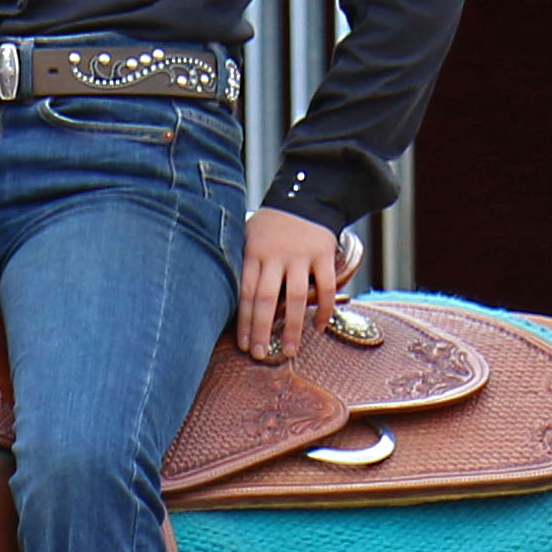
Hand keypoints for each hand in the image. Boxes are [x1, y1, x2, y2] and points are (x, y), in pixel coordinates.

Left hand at [240, 208, 340, 362]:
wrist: (306, 196)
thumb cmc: (272, 225)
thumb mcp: (250, 237)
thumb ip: (244, 264)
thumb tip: (227, 298)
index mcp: (253, 253)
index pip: (246, 293)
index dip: (244, 321)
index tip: (243, 345)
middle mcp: (275, 256)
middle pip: (266, 299)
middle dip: (262, 330)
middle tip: (261, 355)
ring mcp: (300, 255)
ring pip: (295, 297)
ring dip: (293, 328)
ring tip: (291, 351)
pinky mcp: (323, 254)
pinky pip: (324, 287)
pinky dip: (323, 309)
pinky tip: (319, 326)